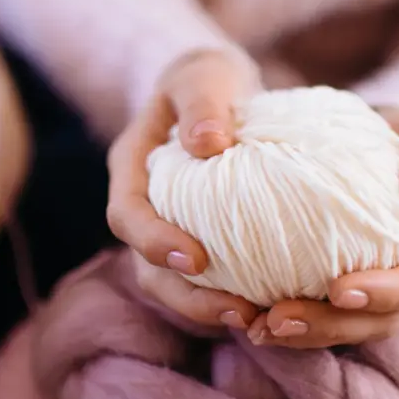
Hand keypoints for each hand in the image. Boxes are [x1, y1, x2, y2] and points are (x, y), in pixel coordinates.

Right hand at [107, 49, 262, 329]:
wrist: (216, 92)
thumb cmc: (207, 81)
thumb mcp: (203, 78)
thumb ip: (201, 102)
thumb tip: (208, 143)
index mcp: (131, 169)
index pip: (126, 215)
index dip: (152, 241)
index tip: (194, 259)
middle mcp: (144, 207)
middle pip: (147, 267)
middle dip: (186, 297)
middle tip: (238, 312)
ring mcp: (169, 227)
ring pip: (174, 283)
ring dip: (209, 307)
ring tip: (256, 320)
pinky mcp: (201, 239)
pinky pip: (209, 276)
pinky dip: (232, 293)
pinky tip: (272, 304)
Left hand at [248, 108, 398, 347]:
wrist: (374, 142)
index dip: (389, 295)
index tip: (340, 290)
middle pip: (384, 319)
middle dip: (333, 326)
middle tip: (280, 319)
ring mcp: (388, 294)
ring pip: (350, 326)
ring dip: (305, 333)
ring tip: (259, 327)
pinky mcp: (352, 293)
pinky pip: (324, 314)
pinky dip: (289, 319)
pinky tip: (250, 318)